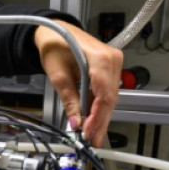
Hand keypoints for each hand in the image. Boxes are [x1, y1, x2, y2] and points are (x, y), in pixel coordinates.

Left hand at [34, 20, 122, 146]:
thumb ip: (69, 100)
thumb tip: (75, 123)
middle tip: (92, 139)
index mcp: (100, 58)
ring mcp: (114, 62)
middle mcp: (112, 59)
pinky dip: (100, 105)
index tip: (89, 131)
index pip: (104, 95)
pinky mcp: (110, 66)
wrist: (54, 30)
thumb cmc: (55, 45)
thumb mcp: (58, 75)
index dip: (97, 117)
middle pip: (110, 98)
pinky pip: (108, 90)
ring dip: (101, 115)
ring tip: (92, 133)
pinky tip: (94, 118)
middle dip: (100, 121)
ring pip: (111, 96)